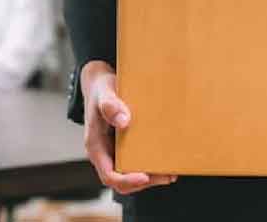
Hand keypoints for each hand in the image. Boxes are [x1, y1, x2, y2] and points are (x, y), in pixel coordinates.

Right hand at [81, 60, 176, 194]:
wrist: (101, 84)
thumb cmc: (101, 90)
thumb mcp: (104, 93)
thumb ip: (110, 105)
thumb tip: (124, 121)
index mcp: (95, 146)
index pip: (109, 174)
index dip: (126, 180)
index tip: (145, 177)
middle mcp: (104, 153)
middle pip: (122, 181)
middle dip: (145, 181)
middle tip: (167, 176)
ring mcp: (114, 151)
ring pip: (131, 174)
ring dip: (151, 176)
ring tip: (171, 172)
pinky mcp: (125, 147)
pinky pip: (136, 162)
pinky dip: (151, 165)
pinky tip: (167, 160)